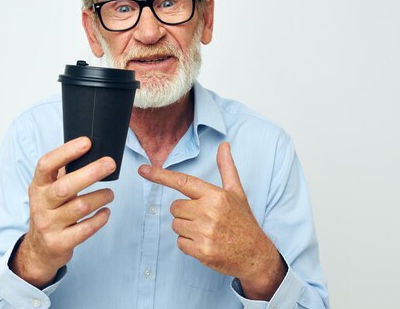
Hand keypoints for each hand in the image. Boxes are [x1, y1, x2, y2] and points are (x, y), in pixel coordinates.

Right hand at [10, 137, 115, 287]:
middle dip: (90, 173)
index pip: (46, 164)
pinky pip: (86, 229)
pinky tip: (105, 212)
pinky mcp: (60, 243)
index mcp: (38, 186)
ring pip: (80, 207)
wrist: (39, 249)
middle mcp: (41, 204)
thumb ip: (63, 172)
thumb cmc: (51, 211)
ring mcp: (49, 225)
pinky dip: (100, 219)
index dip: (66, 152)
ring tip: (110, 194)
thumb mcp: (48, 190)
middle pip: (65, 187)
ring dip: (100, 197)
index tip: (87, 142)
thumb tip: (89, 148)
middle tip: (110, 164)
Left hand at [138, 142, 285, 299]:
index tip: (143, 170)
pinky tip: (205, 243)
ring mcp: (205, 232)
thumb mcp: (237, 192)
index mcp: (216, 196)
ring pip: (175, 225)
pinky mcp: (201, 250)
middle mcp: (209, 212)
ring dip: (186, 228)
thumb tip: (224, 145)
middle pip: (175, 207)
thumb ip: (226, 167)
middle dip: (185, 212)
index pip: (182, 182)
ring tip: (206, 231)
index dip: (160, 176)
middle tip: (204, 218)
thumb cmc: (243, 221)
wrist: (255, 253)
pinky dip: (189, 244)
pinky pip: (180, 243)